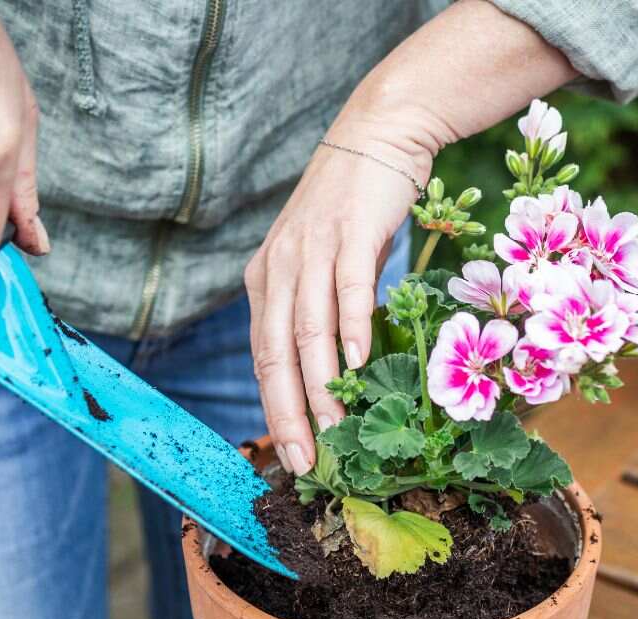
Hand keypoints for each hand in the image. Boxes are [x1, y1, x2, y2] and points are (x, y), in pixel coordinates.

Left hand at [244, 113, 429, 475]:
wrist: (375, 138)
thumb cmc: (350, 211)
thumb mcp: (318, 263)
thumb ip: (315, 311)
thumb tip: (329, 372)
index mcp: (265, 281)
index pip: (262, 358)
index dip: (275, 409)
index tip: (292, 453)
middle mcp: (279, 268)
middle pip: (276, 353)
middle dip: (288, 412)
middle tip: (304, 460)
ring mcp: (312, 250)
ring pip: (308, 330)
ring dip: (321, 383)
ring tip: (334, 426)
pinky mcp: (349, 234)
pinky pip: (348, 289)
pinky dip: (352, 328)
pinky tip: (359, 362)